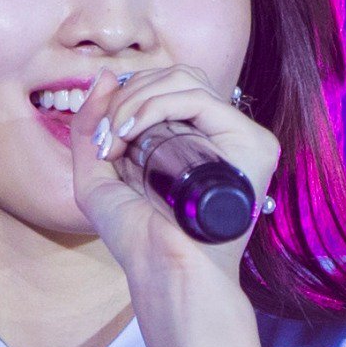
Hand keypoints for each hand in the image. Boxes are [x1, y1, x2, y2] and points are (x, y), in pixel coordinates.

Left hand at [67, 64, 279, 304]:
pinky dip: (156, 104)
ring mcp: (240, 137)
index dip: (127, 97)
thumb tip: (106, 73)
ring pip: (185, 80)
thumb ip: (92, 126)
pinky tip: (132, 131)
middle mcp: (219, 134)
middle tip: (108, 137)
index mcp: (192, 137)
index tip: (103, 139)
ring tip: (118, 138)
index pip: (166, 86)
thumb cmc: (137, 238)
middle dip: (129, 94)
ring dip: (137, 99)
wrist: (165, 273)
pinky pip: (199, 98)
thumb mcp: (97, 176)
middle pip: (176, 76)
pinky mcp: (254, 144)